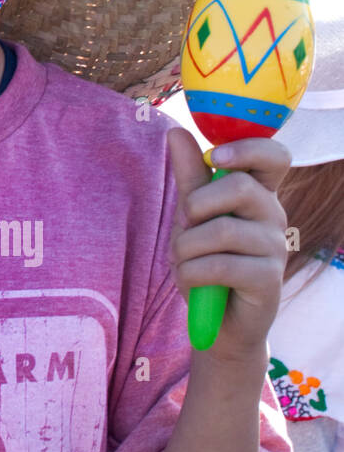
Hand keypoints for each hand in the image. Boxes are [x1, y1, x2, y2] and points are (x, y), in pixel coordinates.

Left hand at [166, 129, 290, 363]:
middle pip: (239, 187)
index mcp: (257, 192)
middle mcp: (273, 214)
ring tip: (184, 261)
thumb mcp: (192, 215)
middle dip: (195, 205)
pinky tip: (192, 280)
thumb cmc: (206, 260)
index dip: (247, 148)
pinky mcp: (269, 279)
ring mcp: (275, 247)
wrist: (216, 320)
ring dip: (186, 248)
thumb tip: (176, 131)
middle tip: (187, 225)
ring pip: (221, 229)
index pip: (274, 155)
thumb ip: (189, 175)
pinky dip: (191, 273)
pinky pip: (219, 265)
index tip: (216, 156)